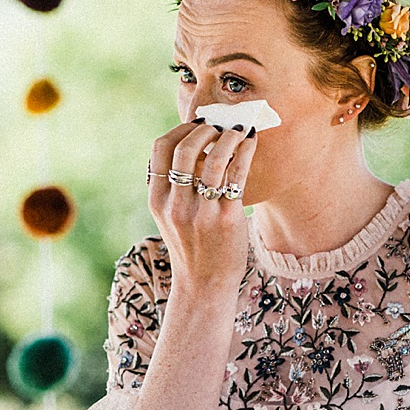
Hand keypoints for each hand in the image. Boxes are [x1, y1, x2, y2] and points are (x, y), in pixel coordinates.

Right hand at [147, 119, 258, 289]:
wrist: (204, 286)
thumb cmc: (192, 247)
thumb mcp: (170, 217)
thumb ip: (173, 187)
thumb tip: (191, 147)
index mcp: (157, 201)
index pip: (160, 149)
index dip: (180, 129)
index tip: (197, 123)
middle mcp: (176, 205)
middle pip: (185, 149)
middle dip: (205, 128)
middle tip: (221, 124)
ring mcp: (200, 213)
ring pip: (213, 158)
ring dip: (228, 135)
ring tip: (239, 129)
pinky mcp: (226, 219)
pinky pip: (236, 174)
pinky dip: (245, 151)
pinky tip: (251, 141)